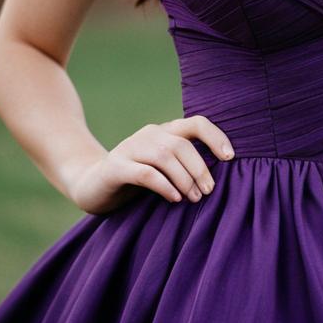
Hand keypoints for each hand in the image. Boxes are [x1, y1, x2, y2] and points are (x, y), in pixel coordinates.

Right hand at [68, 115, 234, 214]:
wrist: (91, 186)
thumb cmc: (135, 181)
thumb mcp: (163, 170)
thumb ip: (183, 167)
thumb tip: (217, 179)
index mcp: (164, 132)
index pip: (196, 123)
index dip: (215, 137)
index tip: (230, 157)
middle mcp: (149, 134)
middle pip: (182, 144)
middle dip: (200, 168)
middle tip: (208, 191)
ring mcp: (130, 148)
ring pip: (165, 156)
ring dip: (184, 178)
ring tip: (193, 198)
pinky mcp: (116, 167)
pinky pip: (145, 173)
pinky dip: (164, 186)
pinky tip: (174, 199)